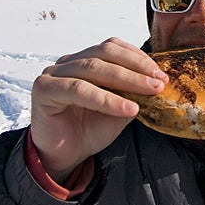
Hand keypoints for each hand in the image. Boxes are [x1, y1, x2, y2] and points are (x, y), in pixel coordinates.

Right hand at [30, 37, 167, 181]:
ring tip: (149, 92)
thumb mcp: (120, 108)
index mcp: (84, 60)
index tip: (161, 73)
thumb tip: (159, 81)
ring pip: (93, 68)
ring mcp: (53, 74)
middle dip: (136, 67)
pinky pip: (79, 90)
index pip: (113, 47)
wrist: (65, 156)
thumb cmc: (90, 130)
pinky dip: (106, 99)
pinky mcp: (44, 90)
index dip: (138, 57)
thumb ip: (133, 92)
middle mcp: (68, 62)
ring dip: (126, 79)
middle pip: (105, 53)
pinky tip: (127, 108)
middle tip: (159, 82)